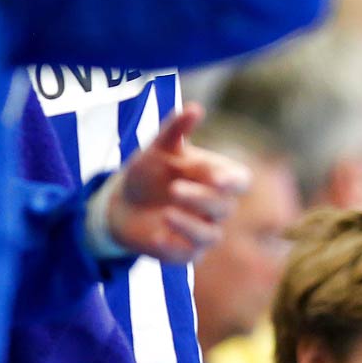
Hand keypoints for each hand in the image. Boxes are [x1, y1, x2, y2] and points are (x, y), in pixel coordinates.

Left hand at [104, 104, 251, 264]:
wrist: (121, 205)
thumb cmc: (149, 172)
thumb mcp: (157, 148)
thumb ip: (176, 130)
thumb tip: (194, 108)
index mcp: (216, 178)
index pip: (240, 181)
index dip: (232, 181)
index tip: (216, 178)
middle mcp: (215, 207)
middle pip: (224, 206)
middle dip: (201, 198)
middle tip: (174, 189)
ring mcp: (202, 231)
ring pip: (212, 234)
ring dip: (191, 224)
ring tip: (167, 213)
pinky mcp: (185, 253)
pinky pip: (187, 255)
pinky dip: (173, 245)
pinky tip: (157, 235)